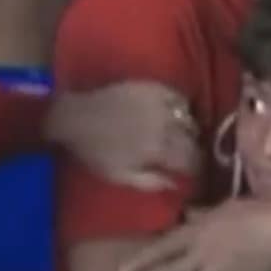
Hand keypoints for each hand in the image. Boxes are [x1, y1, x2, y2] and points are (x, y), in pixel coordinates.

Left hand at [47, 81, 199, 189]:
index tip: (192, 172)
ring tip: (181, 135)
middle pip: (193, 140)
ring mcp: (159, 102)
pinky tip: (173, 113)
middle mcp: (165, 124)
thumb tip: (176, 184)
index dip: (195, 169)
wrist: (74, 117)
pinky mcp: (152, 86)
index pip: (191, 161)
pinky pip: (178, 97)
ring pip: (188, 118)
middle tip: (188, 156)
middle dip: (193, 150)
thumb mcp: (119, 176)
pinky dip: (180, 106)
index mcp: (158, 149)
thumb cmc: (95, 151)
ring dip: (188, 129)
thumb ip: (151, 182)